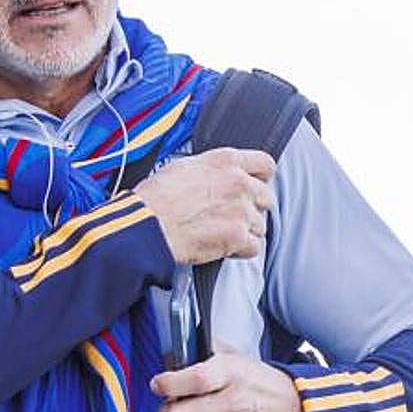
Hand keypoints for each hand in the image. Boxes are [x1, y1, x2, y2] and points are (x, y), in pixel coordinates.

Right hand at [134, 148, 274, 263]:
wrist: (147, 225)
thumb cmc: (155, 197)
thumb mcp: (183, 167)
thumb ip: (210, 169)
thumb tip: (216, 176)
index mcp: (226, 161)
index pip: (265, 164)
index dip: (261, 178)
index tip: (254, 187)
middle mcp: (238, 183)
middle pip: (265, 197)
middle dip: (251, 209)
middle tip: (230, 216)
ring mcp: (241, 210)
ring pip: (259, 225)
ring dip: (244, 231)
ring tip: (219, 234)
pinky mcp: (238, 237)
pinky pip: (253, 247)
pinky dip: (240, 251)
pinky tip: (221, 247)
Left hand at [150, 343, 307, 411]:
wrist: (293, 410)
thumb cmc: (260, 383)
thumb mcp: (236, 356)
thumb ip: (205, 350)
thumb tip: (174, 351)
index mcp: (231, 375)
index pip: (195, 380)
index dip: (169, 384)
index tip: (158, 384)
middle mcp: (230, 405)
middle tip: (166, 408)